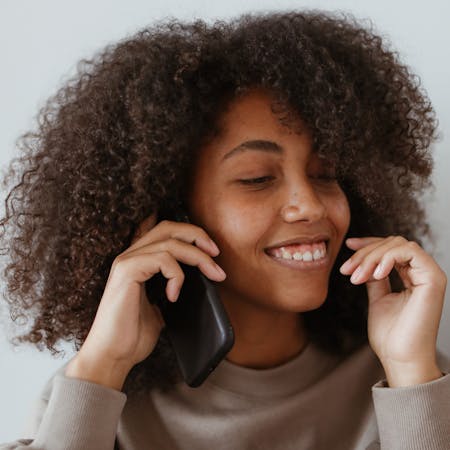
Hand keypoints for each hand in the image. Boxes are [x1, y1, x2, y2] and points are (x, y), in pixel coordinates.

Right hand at [65, 213, 225, 389]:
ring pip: (171, 243)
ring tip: (213, 275)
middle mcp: (131, 256)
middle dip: (197, 235)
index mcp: (139, 261)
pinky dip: (176, 276)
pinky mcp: (126, 271)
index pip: (166, 231)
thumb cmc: (133, 335)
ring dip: (198, 257)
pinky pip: (162, 259)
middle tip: (216, 253)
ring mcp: (127, 262)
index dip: (191, 234)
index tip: (213, 252)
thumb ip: (173, 288)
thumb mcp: (161, 307)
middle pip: (169, 228)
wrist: (112, 356)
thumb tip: (201, 282)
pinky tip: (174, 296)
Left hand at [339, 236, 446, 385]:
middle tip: (347, 270)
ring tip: (357, 277)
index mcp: (412, 277)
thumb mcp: (377, 298)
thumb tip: (365, 261)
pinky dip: (388, 257)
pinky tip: (375, 273)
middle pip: (392, 243)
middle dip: (365, 253)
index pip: (391, 248)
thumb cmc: (390, 335)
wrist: (399, 358)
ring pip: (398, 244)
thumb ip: (374, 278)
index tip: (348, 245)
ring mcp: (430, 275)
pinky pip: (410, 252)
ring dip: (372, 256)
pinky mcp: (433, 279)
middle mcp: (423, 273)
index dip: (369, 244)